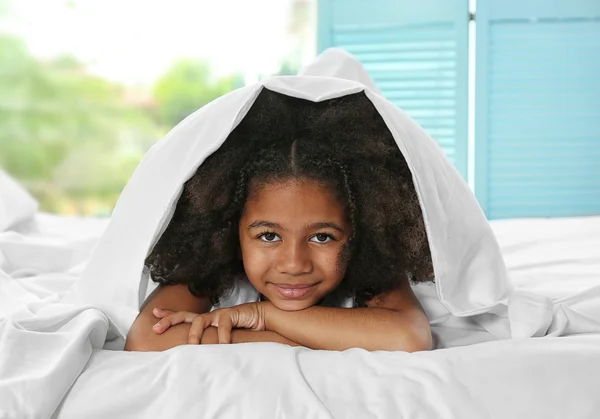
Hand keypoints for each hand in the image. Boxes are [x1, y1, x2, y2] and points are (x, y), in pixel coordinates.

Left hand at [152, 302, 268, 344]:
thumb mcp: (223, 339)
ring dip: (193, 334)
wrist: (260, 318)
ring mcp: (218, 315)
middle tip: (157, 328)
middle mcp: (209, 317)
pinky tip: (223, 346)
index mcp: (206, 321)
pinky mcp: (229, 314)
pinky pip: (222, 327)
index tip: (153, 315)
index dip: (169, 316)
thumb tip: (199, 359)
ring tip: (192, 345)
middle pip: (185, 316)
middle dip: (169, 320)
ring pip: (199, 321)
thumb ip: (212, 345)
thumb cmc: (242, 330)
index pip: (184, 317)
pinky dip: (221, 338)